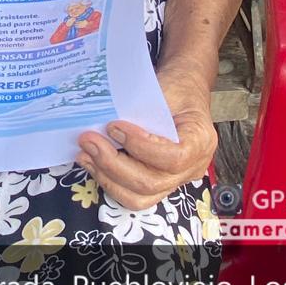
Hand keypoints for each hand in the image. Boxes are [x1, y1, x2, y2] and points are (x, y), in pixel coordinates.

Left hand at [76, 59, 216, 209]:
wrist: (184, 91)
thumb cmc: (175, 87)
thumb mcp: (163, 89)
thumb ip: (141, 110)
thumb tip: (104, 124)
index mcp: (201, 141)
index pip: (173, 158)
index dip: (140, 146)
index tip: (114, 127)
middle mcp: (194, 167)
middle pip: (151, 182)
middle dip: (113, 163)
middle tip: (88, 140)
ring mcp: (177, 180)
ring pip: (140, 197)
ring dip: (107, 176)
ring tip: (85, 154)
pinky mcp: (161, 184)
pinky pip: (134, 195)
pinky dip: (110, 181)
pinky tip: (92, 162)